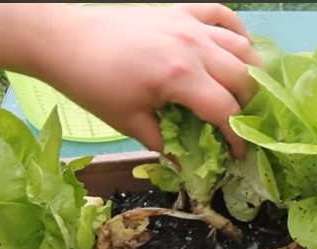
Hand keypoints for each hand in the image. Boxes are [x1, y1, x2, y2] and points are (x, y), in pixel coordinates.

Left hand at [26, 3, 262, 158]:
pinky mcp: (181, 10)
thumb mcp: (128, 122)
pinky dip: (236, 30)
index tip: (239, 154)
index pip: (225, 111)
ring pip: (241, 45)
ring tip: (246, 90)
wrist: (65, 39)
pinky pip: (221, 14)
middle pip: (243, 77)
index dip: (237, 137)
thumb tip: (187, 165)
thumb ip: (165, 145)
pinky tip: (238, 45)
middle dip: (249, 106)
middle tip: (240, 123)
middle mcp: (194, 47)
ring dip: (251, 70)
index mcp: (180, 76)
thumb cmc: (92, 83)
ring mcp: (190, 24)